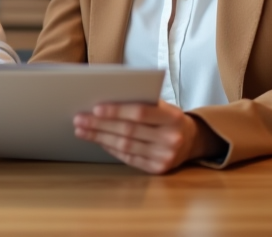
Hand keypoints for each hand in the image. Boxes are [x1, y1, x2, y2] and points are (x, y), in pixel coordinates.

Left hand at [73, 100, 223, 173]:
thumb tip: (104, 103)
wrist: (191, 140)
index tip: (94, 108)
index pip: (140, 112)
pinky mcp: (158, 169)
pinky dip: (111, 149)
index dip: (116, 111)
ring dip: (100, 138)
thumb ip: (141, 102)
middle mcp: (171, 138)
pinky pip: (129, 158)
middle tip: (79, 119)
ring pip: (125, 146)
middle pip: (128, 131)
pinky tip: (98, 141)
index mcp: (172, 117)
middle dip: (100, 125)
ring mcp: (165, 156)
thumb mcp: (163, 106)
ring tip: (82, 130)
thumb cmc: (169, 118)